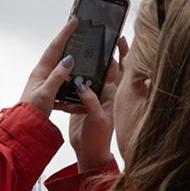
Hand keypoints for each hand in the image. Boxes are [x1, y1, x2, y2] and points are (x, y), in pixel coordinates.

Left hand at [18, 18, 78, 117]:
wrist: (24, 128)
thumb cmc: (31, 110)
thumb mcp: (46, 92)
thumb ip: (57, 76)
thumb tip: (69, 59)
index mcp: (41, 71)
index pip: (55, 47)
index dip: (65, 34)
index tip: (74, 21)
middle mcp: (43, 75)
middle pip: (59, 56)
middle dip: (70, 45)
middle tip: (81, 33)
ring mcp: (46, 85)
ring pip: (64, 74)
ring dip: (74, 70)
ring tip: (86, 62)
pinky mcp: (50, 96)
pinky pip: (64, 91)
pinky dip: (72, 95)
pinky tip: (80, 101)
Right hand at [65, 36, 127, 171]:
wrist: (88, 153)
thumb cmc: (98, 138)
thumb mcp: (97, 119)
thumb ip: (91, 101)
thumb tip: (82, 84)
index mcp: (112, 95)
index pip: (119, 71)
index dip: (121, 55)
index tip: (119, 39)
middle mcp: (103, 94)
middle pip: (104, 69)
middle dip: (103, 54)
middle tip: (99, 37)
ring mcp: (91, 98)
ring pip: (90, 76)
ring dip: (87, 64)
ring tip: (81, 48)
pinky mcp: (80, 103)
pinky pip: (77, 88)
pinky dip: (74, 78)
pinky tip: (68, 69)